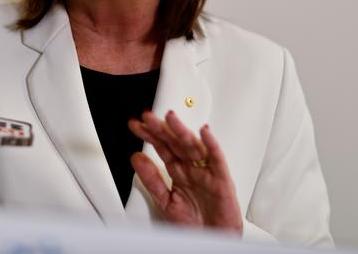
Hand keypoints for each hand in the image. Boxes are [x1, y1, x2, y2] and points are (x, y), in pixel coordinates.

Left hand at [128, 111, 242, 233]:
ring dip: (182, 131)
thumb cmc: (194, 225)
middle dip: (161, 129)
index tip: (135, 125)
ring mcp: (206, 172)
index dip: (149, 135)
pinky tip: (204, 132)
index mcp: (179, 171)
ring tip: (170, 118)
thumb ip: (151, 179)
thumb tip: (136, 158)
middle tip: (148, 117)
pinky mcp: (221, 180)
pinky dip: (212, 145)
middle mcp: (192, 168)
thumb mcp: (165, 201)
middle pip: (175, 143)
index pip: (162, 147)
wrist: (212, 242)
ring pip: (193, 146)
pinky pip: (217, 160)